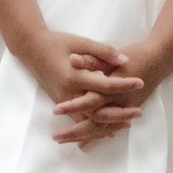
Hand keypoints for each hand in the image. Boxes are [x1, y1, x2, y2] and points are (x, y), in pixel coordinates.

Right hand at [27, 33, 145, 144]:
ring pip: (88, 120)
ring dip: (108, 124)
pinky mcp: (61, 103)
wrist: (31, 49)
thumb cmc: (56, 42)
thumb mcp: (80, 42)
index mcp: (74, 76)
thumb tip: (125, 60)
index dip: (124, 84)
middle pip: (98, 111)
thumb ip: (103, 51)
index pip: (105, 84)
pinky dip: (94, 126)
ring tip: (128, 123)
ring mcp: (64, 101)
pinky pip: (79, 121)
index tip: (140, 82)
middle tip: (138, 112)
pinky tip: (108, 130)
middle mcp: (69, 93)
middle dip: (119, 113)